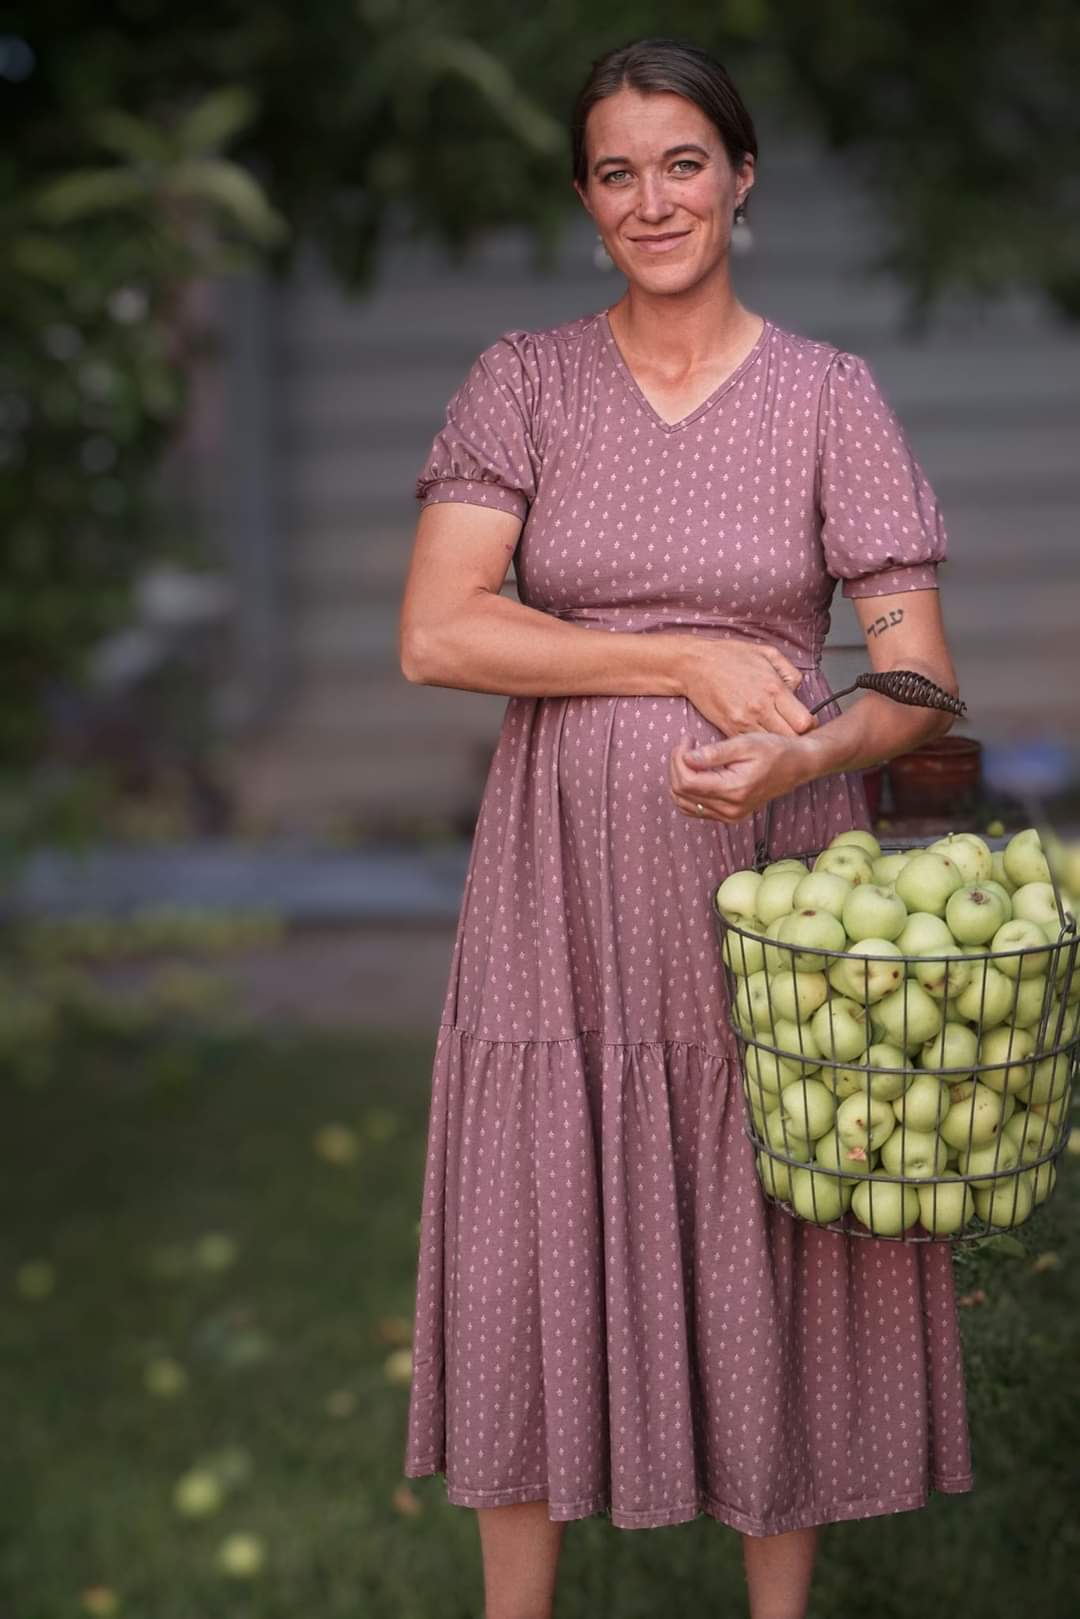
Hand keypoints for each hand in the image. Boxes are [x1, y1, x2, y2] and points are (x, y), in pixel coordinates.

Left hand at [669, 730, 813, 822]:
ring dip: (680, 779)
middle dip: (677, 766)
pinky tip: (697, 772)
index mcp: (733, 790)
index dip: (678, 759)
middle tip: (688, 745)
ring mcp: (729, 816)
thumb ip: (714, 753)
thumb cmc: (774, 750)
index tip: (688, 740)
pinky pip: (696, 809)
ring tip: (691, 757)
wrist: (797, 766)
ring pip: (684, 804)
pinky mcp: (729, 816)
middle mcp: (730, 809)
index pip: (687, 782)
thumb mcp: (745, 744)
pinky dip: (688, 792)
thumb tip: (687, 758)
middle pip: (681, 793)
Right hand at [679, 638, 817, 737]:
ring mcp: (743, 721)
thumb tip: (797, 690)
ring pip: (770, 746)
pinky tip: (756, 733)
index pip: (805, 722)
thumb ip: (789, 671)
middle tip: (791, 731)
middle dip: (795, 737)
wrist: (693, 664)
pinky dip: (755, 743)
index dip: (809, 725)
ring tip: (773, 733)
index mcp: (774, 689)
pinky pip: (749, 745)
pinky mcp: (728, 729)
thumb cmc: (728, 656)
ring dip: (774, 742)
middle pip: (791, 739)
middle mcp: (761, 708)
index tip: (804, 722)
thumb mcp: (766, 652)